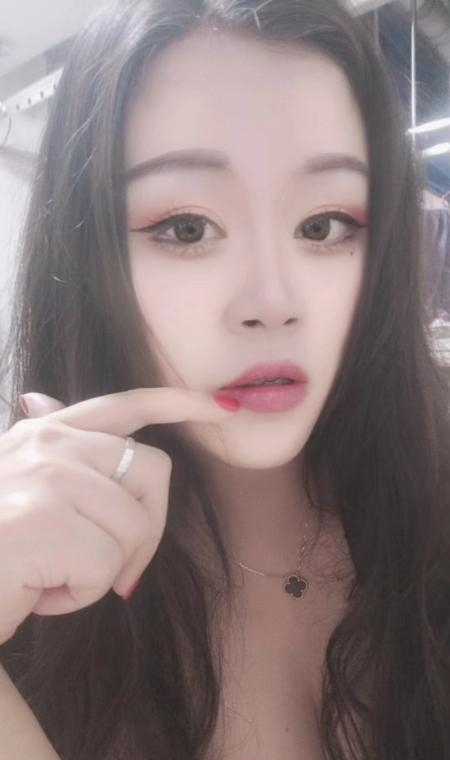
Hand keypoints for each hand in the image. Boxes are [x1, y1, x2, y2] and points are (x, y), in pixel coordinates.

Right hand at [0, 388, 235, 644]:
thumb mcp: (15, 484)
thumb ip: (48, 449)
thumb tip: (49, 402)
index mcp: (47, 432)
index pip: (127, 404)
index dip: (179, 402)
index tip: (224, 405)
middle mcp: (50, 444)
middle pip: (152, 474)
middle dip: (148, 531)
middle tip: (113, 572)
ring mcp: (47, 477)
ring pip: (133, 528)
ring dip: (102, 572)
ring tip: (49, 576)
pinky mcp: (44, 520)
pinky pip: (106, 569)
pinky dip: (80, 597)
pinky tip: (38, 592)